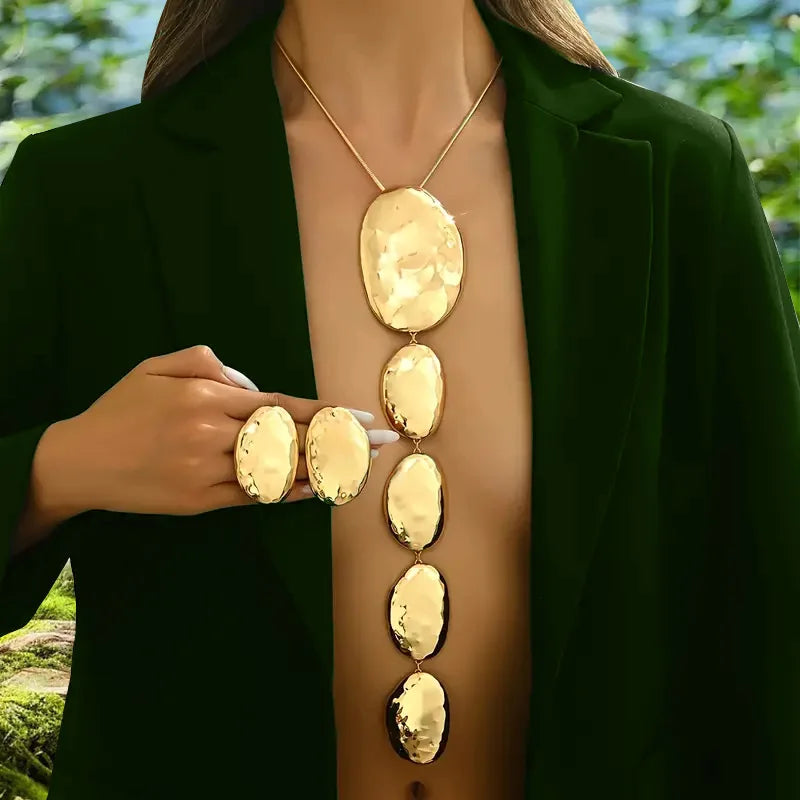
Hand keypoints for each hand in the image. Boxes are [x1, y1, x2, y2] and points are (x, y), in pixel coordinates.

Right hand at [35, 345, 398, 517]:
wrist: (79, 462)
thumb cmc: (121, 409)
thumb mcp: (156, 367)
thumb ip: (207, 362)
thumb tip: (251, 384)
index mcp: (207, 396)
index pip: (284, 404)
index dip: (328, 413)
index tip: (363, 417)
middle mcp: (214, 434)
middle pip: (293, 438)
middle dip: (343, 440)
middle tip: (383, 444)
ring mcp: (209, 472)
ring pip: (280, 470)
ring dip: (326, 469)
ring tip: (364, 468)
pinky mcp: (202, 502)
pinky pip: (255, 497)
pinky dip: (291, 493)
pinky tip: (319, 489)